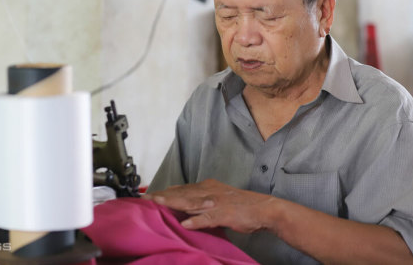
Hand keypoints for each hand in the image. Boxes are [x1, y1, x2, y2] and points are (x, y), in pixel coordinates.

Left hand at [142, 179, 277, 233]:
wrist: (265, 208)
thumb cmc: (243, 206)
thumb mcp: (220, 200)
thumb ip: (203, 203)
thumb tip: (186, 210)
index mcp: (209, 188)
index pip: (183, 189)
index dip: (166, 192)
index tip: (151, 194)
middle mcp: (210, 192)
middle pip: (182, 193)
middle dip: (164, 195)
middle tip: (146, 197)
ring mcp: (216, 202)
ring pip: (191, 201)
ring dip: (173, 202)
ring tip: (158, 203)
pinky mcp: (225, 214)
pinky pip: (208, 218)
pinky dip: (196, 221)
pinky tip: (186, 224)